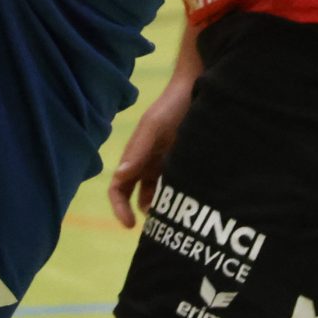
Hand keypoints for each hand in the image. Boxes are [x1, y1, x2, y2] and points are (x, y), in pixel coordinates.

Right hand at [106, 75, 194, 227]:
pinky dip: (178, 199)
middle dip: (143, 213)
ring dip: (162, 208)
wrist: (199, 91)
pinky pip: (177, 188)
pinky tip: (190, 204)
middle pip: (136, 197)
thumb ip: (138, 150)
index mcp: (134, 157)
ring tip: (176, 216)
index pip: (118, 188)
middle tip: (160, 226)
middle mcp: (147, 164)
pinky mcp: (184, 165)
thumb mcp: (153, 127)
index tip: (130, 224)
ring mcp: (166, 165)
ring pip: (158, 196)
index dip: (119, 207)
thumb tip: (120, 176)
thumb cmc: (171, 106)